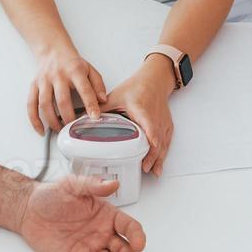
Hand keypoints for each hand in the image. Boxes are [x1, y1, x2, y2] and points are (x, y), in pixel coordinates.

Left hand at [17, 174, 145, 251]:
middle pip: (124, 248)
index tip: (139, 244)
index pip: (129, 227)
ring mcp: (90, 247)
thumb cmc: (51, 196)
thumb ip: (92, 185)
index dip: (137, 236)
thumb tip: (113, 184)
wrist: (28, 210)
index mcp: (106, 215)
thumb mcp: (71, 185)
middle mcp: (102, 232)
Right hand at [28, 46, 107, 135]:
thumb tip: (102, 100)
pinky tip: (40, 129)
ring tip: (60, 130)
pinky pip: (31, 104)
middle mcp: (57, 75)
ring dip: (52, 121)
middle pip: (62, 100)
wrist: (53, 50)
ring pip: (45, 104)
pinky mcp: (34, 85)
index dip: (90, 104)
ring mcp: (44, 81)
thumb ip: (98, 85)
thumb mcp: (89, 69)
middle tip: (74, 129)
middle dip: (69, 118)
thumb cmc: (72, 63)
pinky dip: (34, 119)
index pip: (84, 89)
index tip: (94, 117)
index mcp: (74, 71)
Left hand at [105, 56, 175, 175]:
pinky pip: (167, 142)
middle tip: (143, 167)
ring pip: (163, 143)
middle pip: (156, 138)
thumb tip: (84, 117)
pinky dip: (163, 154)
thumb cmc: (137, 87)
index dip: (151, 134)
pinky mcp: (167, 126)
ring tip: (152, 171)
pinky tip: (158, 165)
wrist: (154, 80)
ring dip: (158, 158)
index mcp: (141, 109)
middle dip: (151, 154)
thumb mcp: (116, 96)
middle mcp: (154, 117)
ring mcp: (162, 122)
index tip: (151, 143)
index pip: (148, 123)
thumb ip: (101, 108)